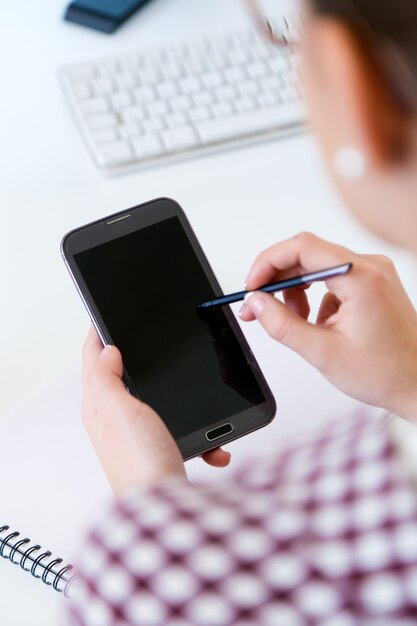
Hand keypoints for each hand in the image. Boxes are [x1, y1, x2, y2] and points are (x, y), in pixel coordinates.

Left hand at [82, 328, 230, 496]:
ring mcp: (137, 435)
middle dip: (128, 357)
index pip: (92, 361)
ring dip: (168, 392)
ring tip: (181, 384)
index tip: (101, 318)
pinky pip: (177, 428)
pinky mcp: (159, 448)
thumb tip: (107, 351)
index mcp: (100, 406)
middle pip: (116, 378)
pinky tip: (210, 442)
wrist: (167, 509)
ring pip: (151, 400)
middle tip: (136, 338)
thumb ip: (106, 379)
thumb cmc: (141, 463)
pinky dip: (195, 431)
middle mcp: (115, 420)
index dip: (96, 336)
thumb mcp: (118, 410)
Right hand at [240, 232, 416, 421]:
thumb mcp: (323, 352)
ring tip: (294, 322)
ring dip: (295, 291)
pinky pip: (331, 279)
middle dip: (277, 281)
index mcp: (361, 277)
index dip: (268, 263)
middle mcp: (369, 266)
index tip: (251, 286)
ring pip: (317, 267)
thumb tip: (256, 303)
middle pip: (307, 255)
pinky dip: (314, 298)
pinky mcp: (371, 283)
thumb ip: (282, 325)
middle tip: (257, 307)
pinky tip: (318, 325)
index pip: (302, 247)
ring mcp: (372, 273)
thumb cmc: (385, 372)